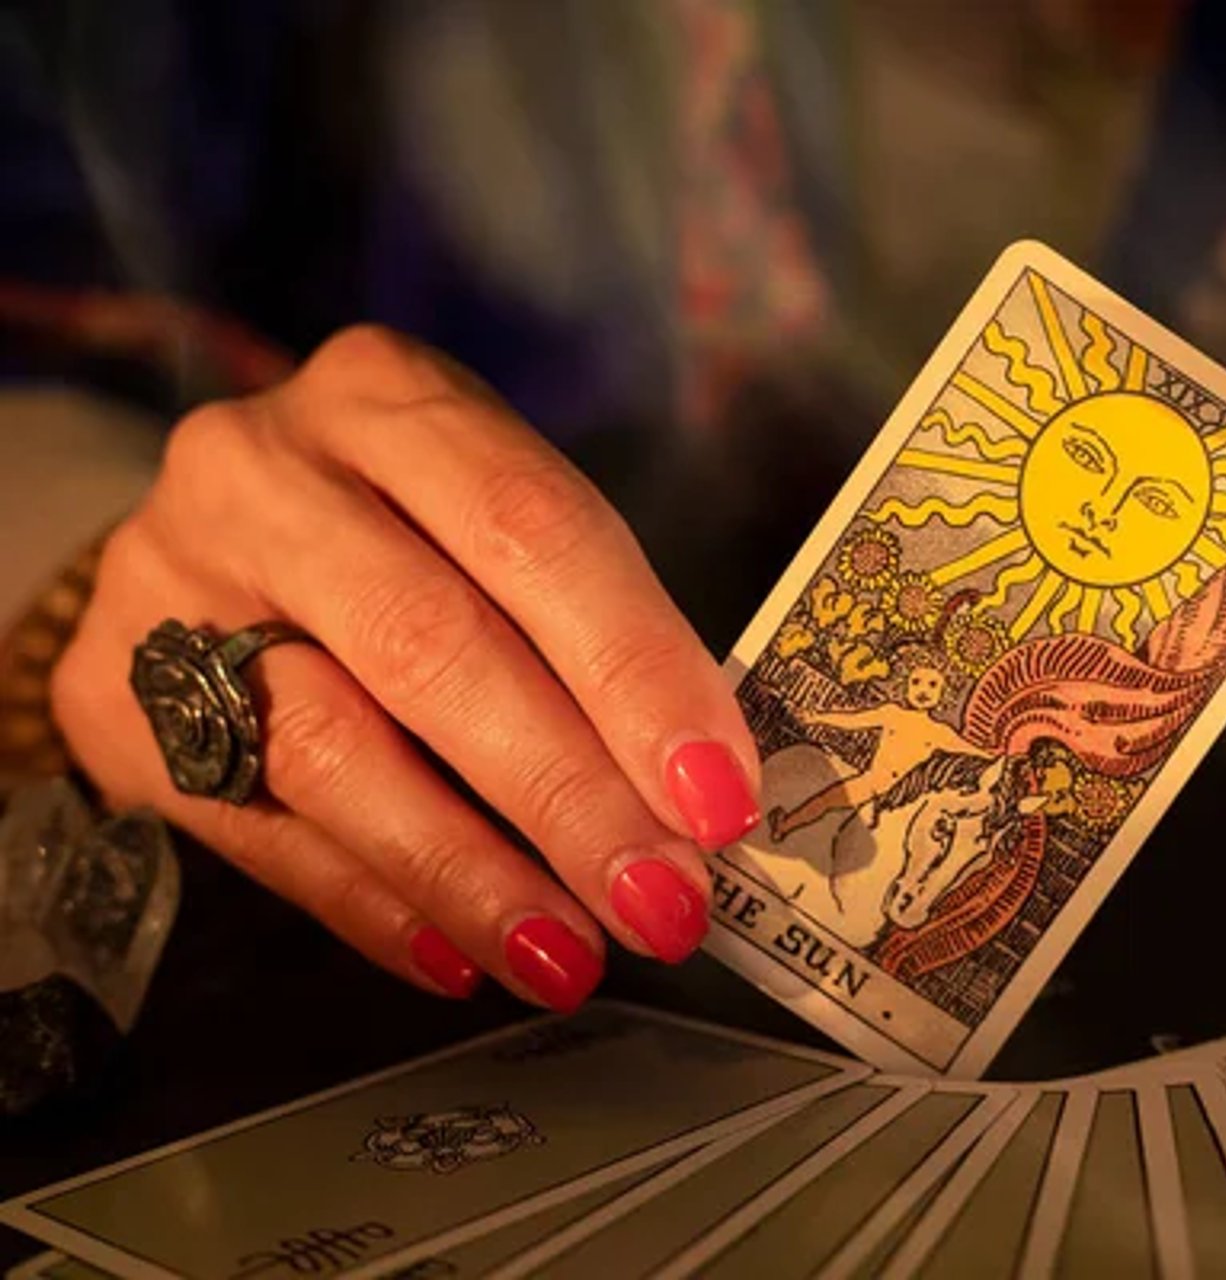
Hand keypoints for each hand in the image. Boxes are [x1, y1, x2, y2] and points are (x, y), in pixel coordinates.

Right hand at [51, 326, 762, 1008]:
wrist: (202, 536)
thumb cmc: (400, 528)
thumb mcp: (488, 518)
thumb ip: (582, 626)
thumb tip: (699, 794)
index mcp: (393, 399)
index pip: (536, 530)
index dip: (637, 670)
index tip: (718, 795)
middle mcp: (266, 471)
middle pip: (432, 645)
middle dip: (567, 795)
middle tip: (661, 903)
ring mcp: (171, 582)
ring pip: (331, 749)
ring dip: (470, 873)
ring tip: (568, 957)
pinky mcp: (111, 700)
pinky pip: (260, 829)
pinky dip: (374, 904)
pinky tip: (462, 957)